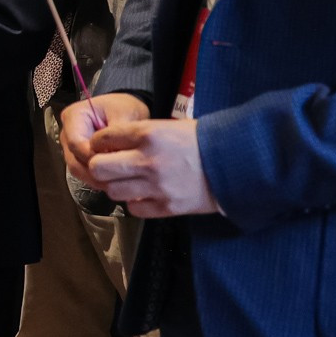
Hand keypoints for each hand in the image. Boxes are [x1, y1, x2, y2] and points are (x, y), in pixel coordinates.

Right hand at [59, 93, 148, 178]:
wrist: (124, 109)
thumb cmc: (123, 107)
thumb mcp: (124, 113)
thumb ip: (117, 133)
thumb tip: (114, 155)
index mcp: (73, 116)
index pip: (75, 143)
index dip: (92, 156)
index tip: (113, 163)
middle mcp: (67, 133)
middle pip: (73, 160)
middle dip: (94, 171)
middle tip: (116, 178)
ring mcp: (71, 147)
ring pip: (77, 169)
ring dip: (95, 178)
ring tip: (116, 181)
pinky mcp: (79, 158)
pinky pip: (84, 173)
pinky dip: (97, 179)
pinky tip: (113, 180)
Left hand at [77, 116, 218, 217]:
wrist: (237, 164)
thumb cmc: (202, 141)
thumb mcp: (168, 126)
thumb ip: (139, 134)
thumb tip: (111, 143)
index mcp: (148, 134)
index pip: (102, 139)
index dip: (99, 143)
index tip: (104, 146)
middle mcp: (147, 161)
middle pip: (98, 168)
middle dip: (99, 166)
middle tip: (109, 166)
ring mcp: (156, 186)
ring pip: (112, 191)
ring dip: (116, 186)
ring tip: (128, 181)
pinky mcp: (166, 207)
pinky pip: (134, 209)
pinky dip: (135, 203)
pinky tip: (144, 195)